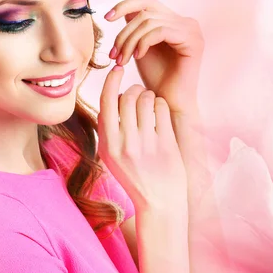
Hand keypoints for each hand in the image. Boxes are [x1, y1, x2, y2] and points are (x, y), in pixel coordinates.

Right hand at [97, 64, 187, 211]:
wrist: (159, 204)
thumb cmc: (135, 176)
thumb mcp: (111, 156)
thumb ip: (109, 129)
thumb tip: (112, 96)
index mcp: (108, 145)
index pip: (106, 102)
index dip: (111, 80)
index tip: (117, 68)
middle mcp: (125, 144)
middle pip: (127, 97)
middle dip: (133, 88)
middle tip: (138, 92)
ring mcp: (146, 144)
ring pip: (146, 99)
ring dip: (148, 95)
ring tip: (150, 102)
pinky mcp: (166, 144)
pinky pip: (162, 109)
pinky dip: (160, 104)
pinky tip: (160, 111)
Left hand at [104, 0, 203, 118]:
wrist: (167, 103)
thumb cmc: (155, 78)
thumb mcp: (139, 44)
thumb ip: (136, 21)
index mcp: (174, 20)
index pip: (146, 0)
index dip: (125, 4)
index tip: (107, 18)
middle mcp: (186, 21)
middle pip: (145, 11)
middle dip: (124, 32)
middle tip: (114, 54)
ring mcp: (192, 30)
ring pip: (149, 22)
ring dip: (129, 41)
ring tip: (122, 60)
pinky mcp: (193, 40)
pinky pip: (160, 31)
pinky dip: (144, 42)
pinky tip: (137, 57)